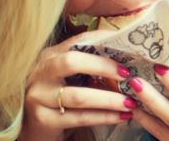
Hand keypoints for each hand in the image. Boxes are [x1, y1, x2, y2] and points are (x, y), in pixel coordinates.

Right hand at [19, 31, 134, 140]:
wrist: (37, 127)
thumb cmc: (62, 96)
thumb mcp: (73, 76)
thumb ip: (92, 65)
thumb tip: (131, 59)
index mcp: (52, 55)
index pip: (80, 41)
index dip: (105, 42)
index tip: (130, 48)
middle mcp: (41, 72)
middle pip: (72, 62)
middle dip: (104, 67)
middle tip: (128, 75)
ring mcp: (39, 96)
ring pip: (79, 96)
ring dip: (110, 99)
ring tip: (131, 103)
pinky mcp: (43, 119)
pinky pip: (79, 118)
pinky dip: (104, 117)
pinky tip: (121, 116)